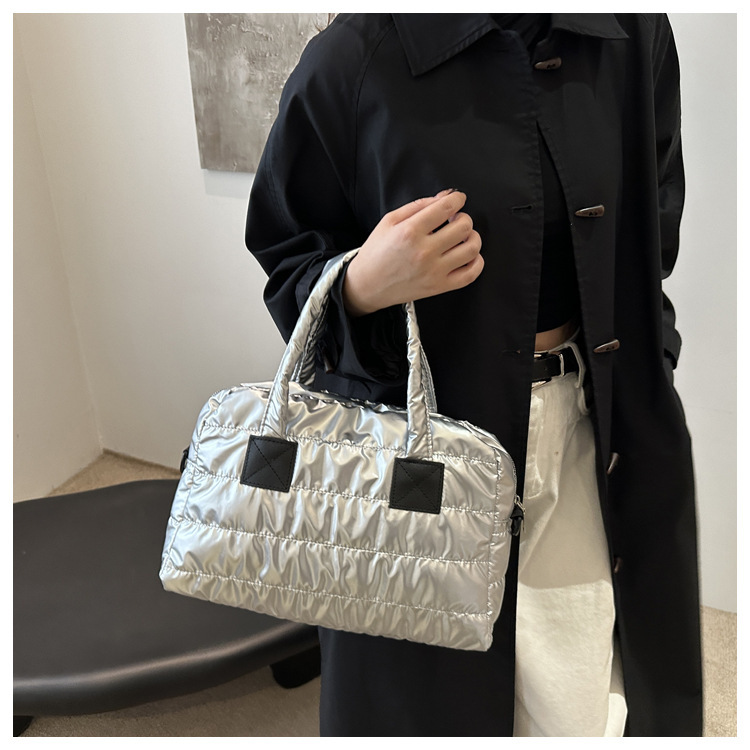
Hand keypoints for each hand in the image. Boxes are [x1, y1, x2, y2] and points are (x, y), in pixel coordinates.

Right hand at [342, 189, 483, 315]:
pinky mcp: (439, 287)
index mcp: (410, 231)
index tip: (458, 199)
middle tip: (455, 219)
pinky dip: (476, 262)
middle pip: (463, 226)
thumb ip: (419, 205)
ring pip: (471, 248)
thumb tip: (445, 196)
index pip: (446, 208)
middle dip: (463, 217)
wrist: (367, 285)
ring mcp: (434, 271)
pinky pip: (470, 274)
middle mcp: (424, 252)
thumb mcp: (389, 220)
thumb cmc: (376, 253)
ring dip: (473, 237)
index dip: (458, 199)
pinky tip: (468, 255)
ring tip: (463, 236)